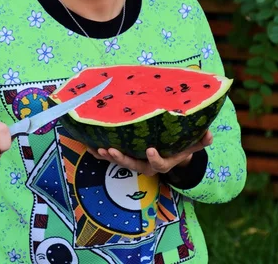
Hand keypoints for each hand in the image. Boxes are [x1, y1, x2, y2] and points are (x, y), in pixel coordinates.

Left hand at [87, 130, 212, 175]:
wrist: (171, 155)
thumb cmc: (180, 147)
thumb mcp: (192, 144)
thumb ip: (200, 140)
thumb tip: (209, 135)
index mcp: (163, 162)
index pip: (158, 164)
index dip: (155, 158)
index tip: (150, 149)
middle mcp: (147, 164)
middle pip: (134, 165)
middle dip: (123, 158)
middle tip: (112, 150)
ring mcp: (136, 161)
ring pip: (121, 162)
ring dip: (109, 156)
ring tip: (99, 149)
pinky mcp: (127, 156)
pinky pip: (112, 157)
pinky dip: (101, 153)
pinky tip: (89, 146)